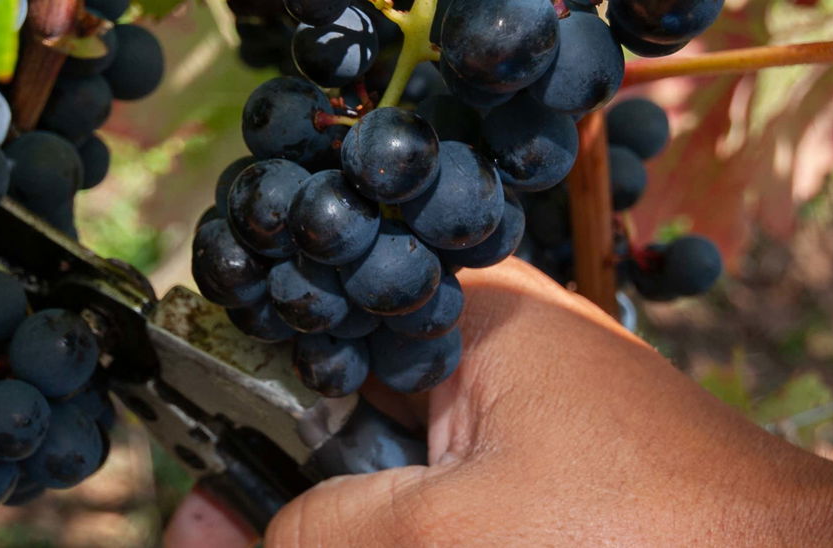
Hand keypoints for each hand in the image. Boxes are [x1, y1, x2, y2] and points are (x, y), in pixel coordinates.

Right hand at [165, 257, 832, 546]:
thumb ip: (318, 527)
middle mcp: (486, 339)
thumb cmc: (639, 535)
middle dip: (279, 475)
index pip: (311, 325)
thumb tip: (216, 538)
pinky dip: (394, 516)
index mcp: (463, 308)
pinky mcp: (539, 462)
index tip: (192, 462)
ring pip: (382, 453)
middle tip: (221, 535)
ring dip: (333, 510)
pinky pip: (436, 481)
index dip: (234, 392)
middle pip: (338, 400)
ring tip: (274, 536)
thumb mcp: (445, 530)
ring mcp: (517, 404)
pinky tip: (369, 536)